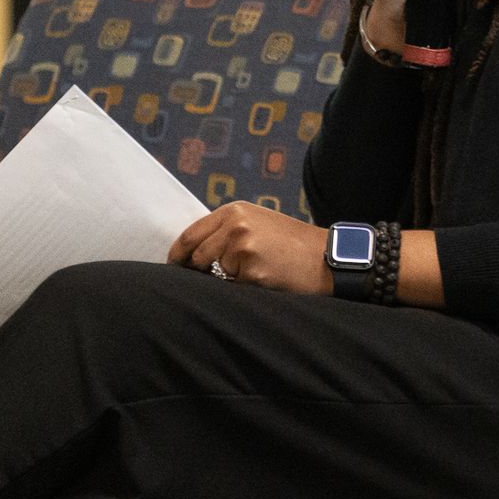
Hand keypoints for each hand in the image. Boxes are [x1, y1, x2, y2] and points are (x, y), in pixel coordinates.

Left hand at [168, 201, 331, 293]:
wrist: (324, 257)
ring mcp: (242, 247)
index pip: (190, 235)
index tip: (174, 266)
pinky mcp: (251, 270)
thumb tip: (192, 250)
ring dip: (228, 278)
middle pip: (196, 256)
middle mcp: (236, 225)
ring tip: (258, 269)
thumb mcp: (259, 222)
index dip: (177, 254)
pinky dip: (244, 287)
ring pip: (214, 274)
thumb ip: (227, 229)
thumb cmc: (291, 243)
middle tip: (223, 274)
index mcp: (235, 211)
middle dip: (202, 270)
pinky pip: (233, 286)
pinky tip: (266, 277)